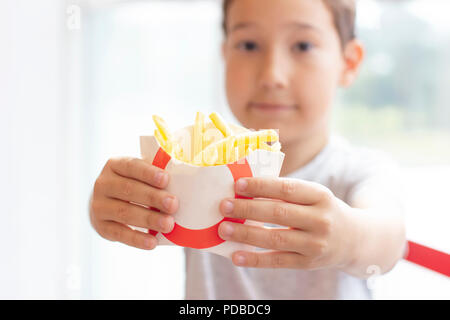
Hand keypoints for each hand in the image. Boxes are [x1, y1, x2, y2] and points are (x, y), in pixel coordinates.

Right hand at [89, 157, 178, 249]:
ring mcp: (99, 206)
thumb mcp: (140, 175)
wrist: (107, 204)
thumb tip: (184, 184)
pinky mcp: (101, 227)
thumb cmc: (135, 185)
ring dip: (148, 219)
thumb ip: (156, 177)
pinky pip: (119, 233)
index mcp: (115, 165)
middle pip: (129, 189)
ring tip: (168, 224)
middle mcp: (103, 184)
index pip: (131, 166)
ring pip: (124, 212)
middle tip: (173, 204)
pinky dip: (137, 239)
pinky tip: (152, 242)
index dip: (148, 173)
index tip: (166, 180)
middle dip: (153, 198)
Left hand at [218, 177, 354, 269]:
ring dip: (246, 234)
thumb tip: (244, 190)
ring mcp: (315, 243)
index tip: (238, 185)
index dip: (261, 186)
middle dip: (248, 209)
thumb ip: (286, 192)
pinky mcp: (308, 263)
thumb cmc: (322, 211)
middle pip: (279, 212)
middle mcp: (320, 219)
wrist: (354, 239)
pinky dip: (255, 259)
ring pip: (276, 238)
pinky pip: (278, 261)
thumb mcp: (313, 196)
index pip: (287, 188)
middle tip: (224, 206)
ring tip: (224, 229)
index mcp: (320, 195)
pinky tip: (236, 256)